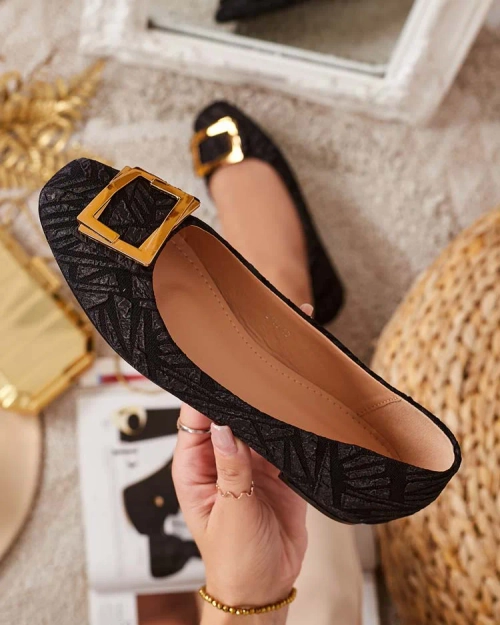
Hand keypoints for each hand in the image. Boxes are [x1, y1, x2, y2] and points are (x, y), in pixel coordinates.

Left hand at [172, 305, 311, 622]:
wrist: (267, 587)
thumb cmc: (234, 560)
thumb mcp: (231, 512)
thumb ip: (231, 468)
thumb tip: (225, 424)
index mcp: (196, 465)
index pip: (196, 416)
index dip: (206, 389)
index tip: (219, 362)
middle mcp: (222, 458)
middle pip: (229, 413)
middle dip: (242, 389)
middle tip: (258, 356)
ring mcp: (250, 462)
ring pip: (258, 422)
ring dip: (268, 404)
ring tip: (281, 375)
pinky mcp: (277, 470)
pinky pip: (282, 440)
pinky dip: (290, 425)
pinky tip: (299, 406)